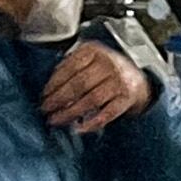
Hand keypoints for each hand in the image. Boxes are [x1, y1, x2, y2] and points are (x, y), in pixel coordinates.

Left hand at [39, 43, 154, 136]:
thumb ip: (70, 67)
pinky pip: (107, 114)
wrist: (137, 78)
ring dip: (70, 112)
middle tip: (45, 110)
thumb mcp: (88, 59)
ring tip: (56, 120)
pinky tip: (78, 129)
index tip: (43, 95)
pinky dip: (91, 123)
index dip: (54, 83)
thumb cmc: (105, 70)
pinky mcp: (126, 99)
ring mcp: (119, 82)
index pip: (70, 67)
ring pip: (90, 100)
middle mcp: (108, 64)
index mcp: (95, 51)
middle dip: (58, 99)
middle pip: (79, 84)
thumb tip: (49, 89)